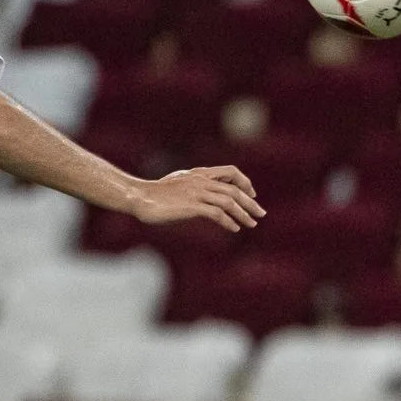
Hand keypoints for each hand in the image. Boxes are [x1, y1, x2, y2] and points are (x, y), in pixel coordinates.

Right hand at [130, 166, 265, 229]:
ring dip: (244, 213)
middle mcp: (201, 181)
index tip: (251, 194)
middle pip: (234, 189)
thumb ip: (195, 185)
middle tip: (261, 214)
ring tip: (252, 224)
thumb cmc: (156, 193)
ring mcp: (196, 192)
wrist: (139, 196)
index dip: (244, 182)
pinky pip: (217, 213)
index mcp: (199, 173)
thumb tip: (206, 196)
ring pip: (229, 201)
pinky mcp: (191, 206)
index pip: (230, 172)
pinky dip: (229, 221)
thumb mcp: (179, 183)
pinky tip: (235, 228)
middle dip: (250, 202)